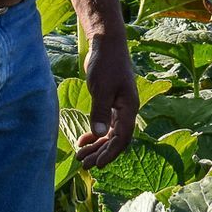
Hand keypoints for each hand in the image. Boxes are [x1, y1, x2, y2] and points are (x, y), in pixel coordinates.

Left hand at [76, 31, 137, 167]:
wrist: (107, 45)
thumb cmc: (106, 64)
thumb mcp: (101, 89)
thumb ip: (100, 112)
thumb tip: (100, 135)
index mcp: (130, 108)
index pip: (122, 138)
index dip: (110, 153)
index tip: (97, 165)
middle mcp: (127, 110)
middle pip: (116, 139)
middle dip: (101, 153)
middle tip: (84, 165)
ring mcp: (119, 107)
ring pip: (110, 134)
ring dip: (97, 146)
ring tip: (80, 156)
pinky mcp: (110, 103)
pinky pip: (105, 125)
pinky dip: (95, 134)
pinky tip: (83, 140)